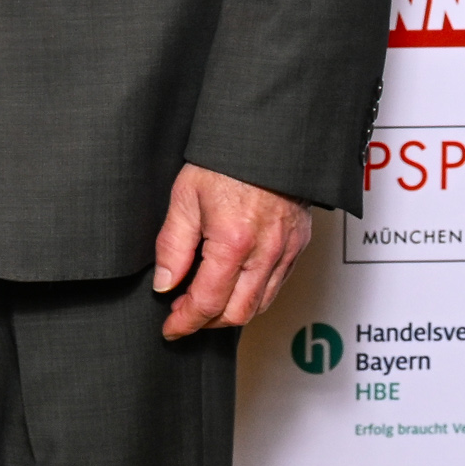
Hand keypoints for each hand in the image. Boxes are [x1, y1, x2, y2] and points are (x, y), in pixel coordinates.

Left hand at [150, 163, 312, 338]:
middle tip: (184, 314)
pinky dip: (254, 296)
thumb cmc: (226, 160)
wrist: (268, 137)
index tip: (171, 328)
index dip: (186, 321)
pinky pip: (277, 286)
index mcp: (233, 242)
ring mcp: (286, 251)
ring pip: (260, 305)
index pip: (207, 302)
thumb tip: (165, 283)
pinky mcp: (299, 245)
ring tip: (206, 300)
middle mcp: (264, 253)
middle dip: (207, 322)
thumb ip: (173, 245)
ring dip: (231, 312)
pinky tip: (235, 284)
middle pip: (237, 313)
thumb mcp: (185, 196)